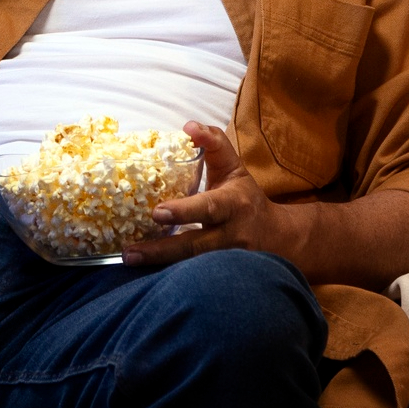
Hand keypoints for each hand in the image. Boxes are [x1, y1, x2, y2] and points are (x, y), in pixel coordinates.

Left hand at [120, 122, 304, 267]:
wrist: (279, 239)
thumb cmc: (246, 199)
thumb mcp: (235, 168)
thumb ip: (214, 143)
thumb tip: (188, 126)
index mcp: (233, 205)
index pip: (209, 208)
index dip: (184, 211)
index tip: (157, 211)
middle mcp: (231, 236)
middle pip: (195, 246)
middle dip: (162, 249)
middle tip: (130, 251)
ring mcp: (228, 262)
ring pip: (192, 269)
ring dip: (159, 267)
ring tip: (129, 261)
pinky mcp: (222, 278)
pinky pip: (194, 281)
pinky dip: (171, 280)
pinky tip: (145, 280)